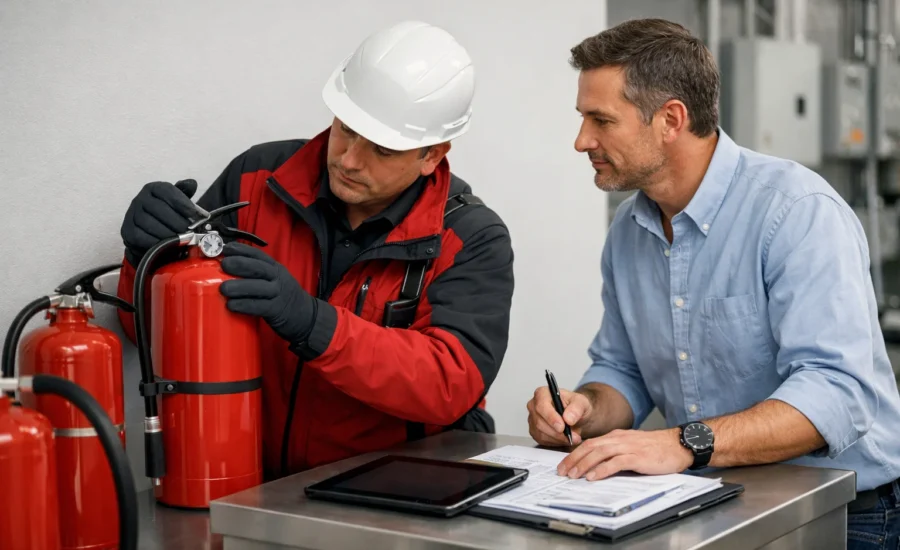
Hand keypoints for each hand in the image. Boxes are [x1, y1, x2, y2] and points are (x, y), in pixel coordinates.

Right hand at [121, 180, 199, 263]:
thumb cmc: (167, 217)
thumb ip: (184, 193)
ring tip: (182, 239)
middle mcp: (139, 199)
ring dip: (170, 234)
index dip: (182, 202)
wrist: (149, 236)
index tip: (195, 214)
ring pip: (151, 224)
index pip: (167, 191)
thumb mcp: (176, 203)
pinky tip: (168, 245)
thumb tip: (192, 184)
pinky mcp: (127, 232)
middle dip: (178, 221)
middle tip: (190, 231)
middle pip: (160, 209)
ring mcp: (131, 215)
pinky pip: (143, 238)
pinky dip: (157, 243)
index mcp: (153, 188)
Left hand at [219, 242, 317, 344]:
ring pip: (259, 287)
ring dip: (240, 286)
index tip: (226, 248)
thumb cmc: (283, 297)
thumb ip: (256, 273)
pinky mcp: (276, 310)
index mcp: (275, 268)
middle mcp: (277, 278)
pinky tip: (231, 305)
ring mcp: (278, 294)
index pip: (258, 255)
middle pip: (259, 268)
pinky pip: (259, 306)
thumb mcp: (274, 279)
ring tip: (223, 289)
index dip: (242, 250)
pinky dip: (244, 305)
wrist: (306, 316)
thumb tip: (226, 267)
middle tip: (224, 264)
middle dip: (240, 264)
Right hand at [526, 386, 592, 446]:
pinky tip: (565, 439)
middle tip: (573, 436)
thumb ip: (576, 408)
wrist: (576, 417)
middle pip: (540, 422)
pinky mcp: (535, 432)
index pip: (541, 406)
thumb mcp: (582, 403)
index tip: (562, 427)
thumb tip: (568, 418)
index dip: (551, 417)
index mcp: (542, 393)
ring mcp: (533, 419)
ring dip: (558, 438)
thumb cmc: (576, 406)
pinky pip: (543, 440)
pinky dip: (556, 442)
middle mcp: (534, 406)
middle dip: (557, 432)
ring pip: (541, 433)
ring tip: (573, 438)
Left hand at [556, 428, 693, 480]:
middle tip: (562, 471)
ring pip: (599, 453)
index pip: (590, 443)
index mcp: (616, 436)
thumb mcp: (631, 447)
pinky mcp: (638, 457)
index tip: (564, 465)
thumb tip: (597, 465)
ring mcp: (629, 447)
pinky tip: (593, 477)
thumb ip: (616, 452)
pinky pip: (616, 462)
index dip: (574, 454)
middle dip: (573, 459)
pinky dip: (602, 469)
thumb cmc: (656, 449)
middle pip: (590, 446)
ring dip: (584, 464)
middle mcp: (619, 439)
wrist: (678, 444)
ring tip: (574, 475)